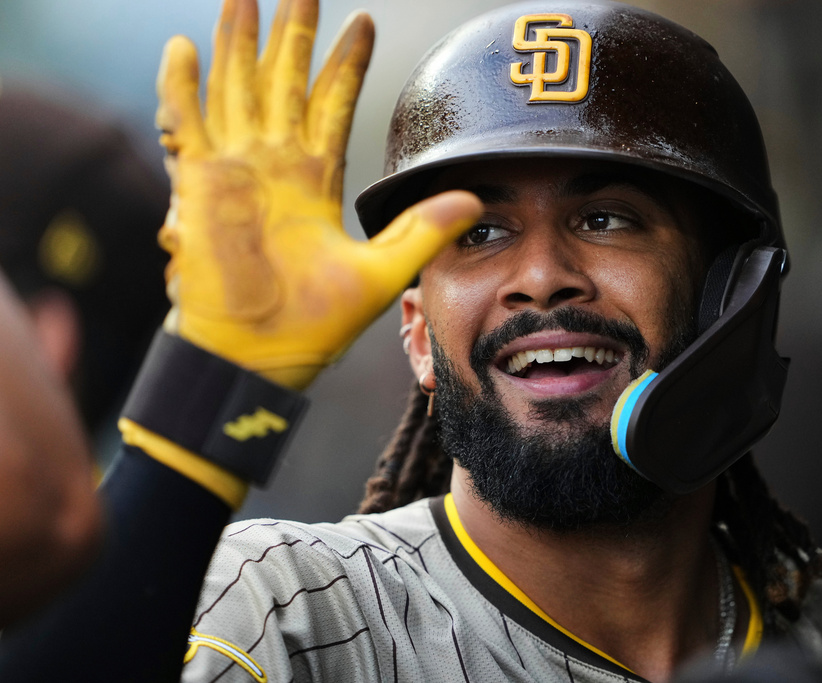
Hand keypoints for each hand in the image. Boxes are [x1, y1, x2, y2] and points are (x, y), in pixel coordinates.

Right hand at [155, 0, 480, 388]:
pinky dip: (181, 86)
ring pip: (236, 87)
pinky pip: (187, 124)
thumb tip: (473, 198)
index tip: (363, 21)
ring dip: (238, 42)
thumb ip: (422, 231)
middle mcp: (276, 164)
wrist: (263, 355)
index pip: (332, 104)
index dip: (345, 63)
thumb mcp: (382, 271)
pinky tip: (184, 46)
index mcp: (316, 178)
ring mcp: (236, 169)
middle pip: (283, 81)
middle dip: (291, 33)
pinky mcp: (200, 185)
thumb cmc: (315, 323)